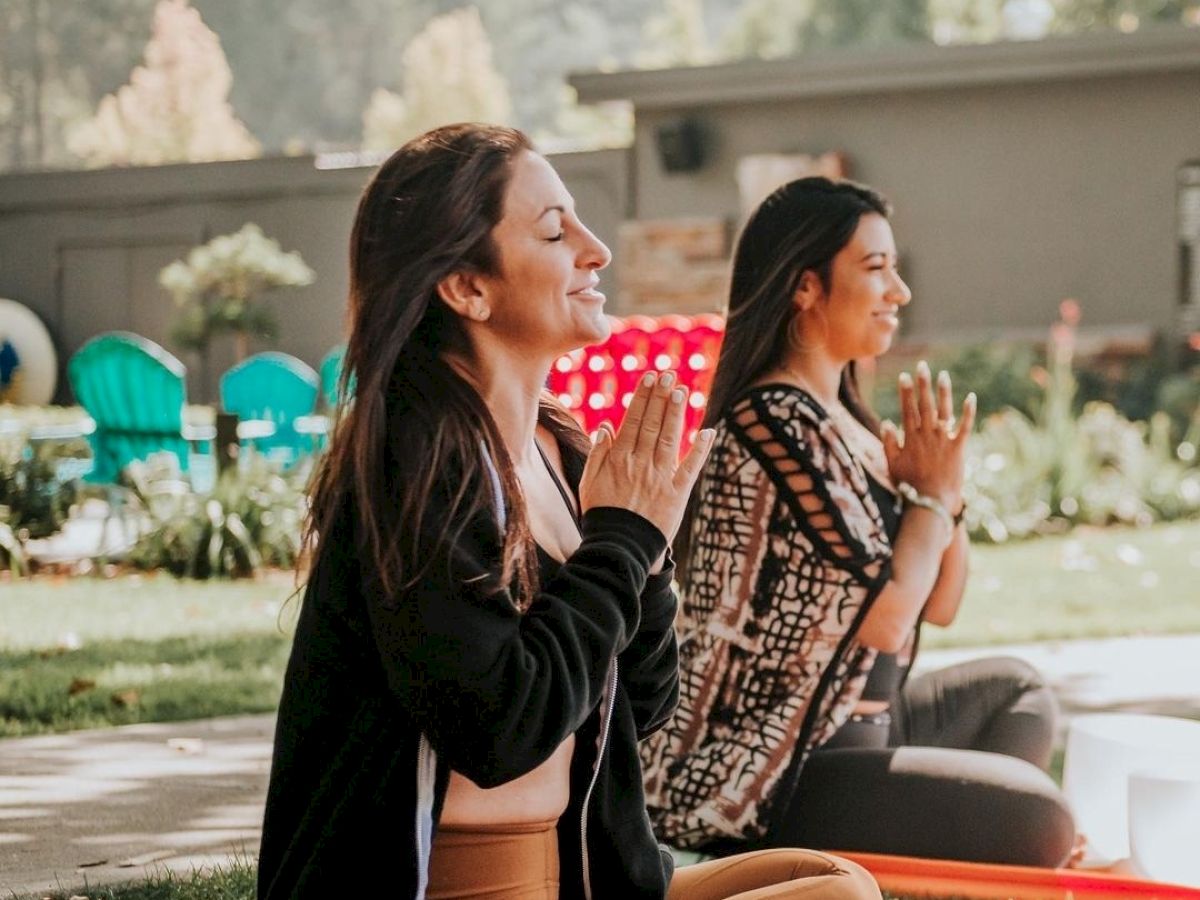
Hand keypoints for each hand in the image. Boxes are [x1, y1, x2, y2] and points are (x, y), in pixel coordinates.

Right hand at [578, 370, 715, 541]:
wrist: (618, 548)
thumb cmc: (601, 516)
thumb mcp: (589, 483)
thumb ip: (597, 453)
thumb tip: (606, 426)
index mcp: (619, 459)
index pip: (633, 420)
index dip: (643, 397)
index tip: (650, 378)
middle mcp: (640, 463)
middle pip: (652, 423)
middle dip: (661, 397)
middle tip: (669, 375)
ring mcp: (660, 477)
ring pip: (669, 438)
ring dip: (676, 413)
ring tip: (682, 390)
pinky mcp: (677, 494)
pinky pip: (691, 468)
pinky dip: (701, 449)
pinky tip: (708, 431)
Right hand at [881, 361, 975, 511]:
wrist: (930, 501)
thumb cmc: (909, 486)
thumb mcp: (892, 464)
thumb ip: (889, 443)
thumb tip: (886, 422)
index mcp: (910, 437)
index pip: (907, 409)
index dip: (905, 392)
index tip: (904, 376)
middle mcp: (927, 435)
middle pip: (924, 404)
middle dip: (922, 384)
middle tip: (922, 366)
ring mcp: (943, 440)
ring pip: (943, 410)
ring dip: (943, 392)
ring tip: (942, 375)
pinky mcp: (958, 448)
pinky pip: (964, 426)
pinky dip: (967, 412)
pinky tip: (970, 397)